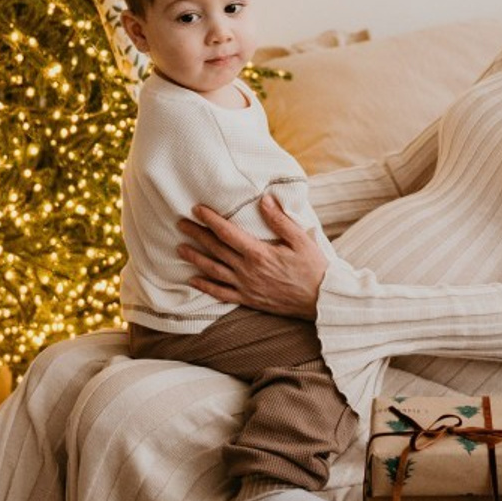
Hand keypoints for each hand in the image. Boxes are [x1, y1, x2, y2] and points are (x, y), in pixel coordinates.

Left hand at [178, 194, 327, 319]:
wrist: (321, 300)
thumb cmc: (313, 267)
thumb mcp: (300, 239)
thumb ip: (280, 220)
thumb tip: (264, 200)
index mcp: (259, 253)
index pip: (227, 233)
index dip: (210, 220)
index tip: (196, 209)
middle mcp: (248, 270)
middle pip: (216, 249)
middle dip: (196, 235)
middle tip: (180, 223)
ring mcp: (246, 286)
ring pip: (214, 271)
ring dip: (195, 259)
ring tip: (180, 249)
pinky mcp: (249, 299)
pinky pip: (222, 294)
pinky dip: (206, 287)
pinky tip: (193, 281)